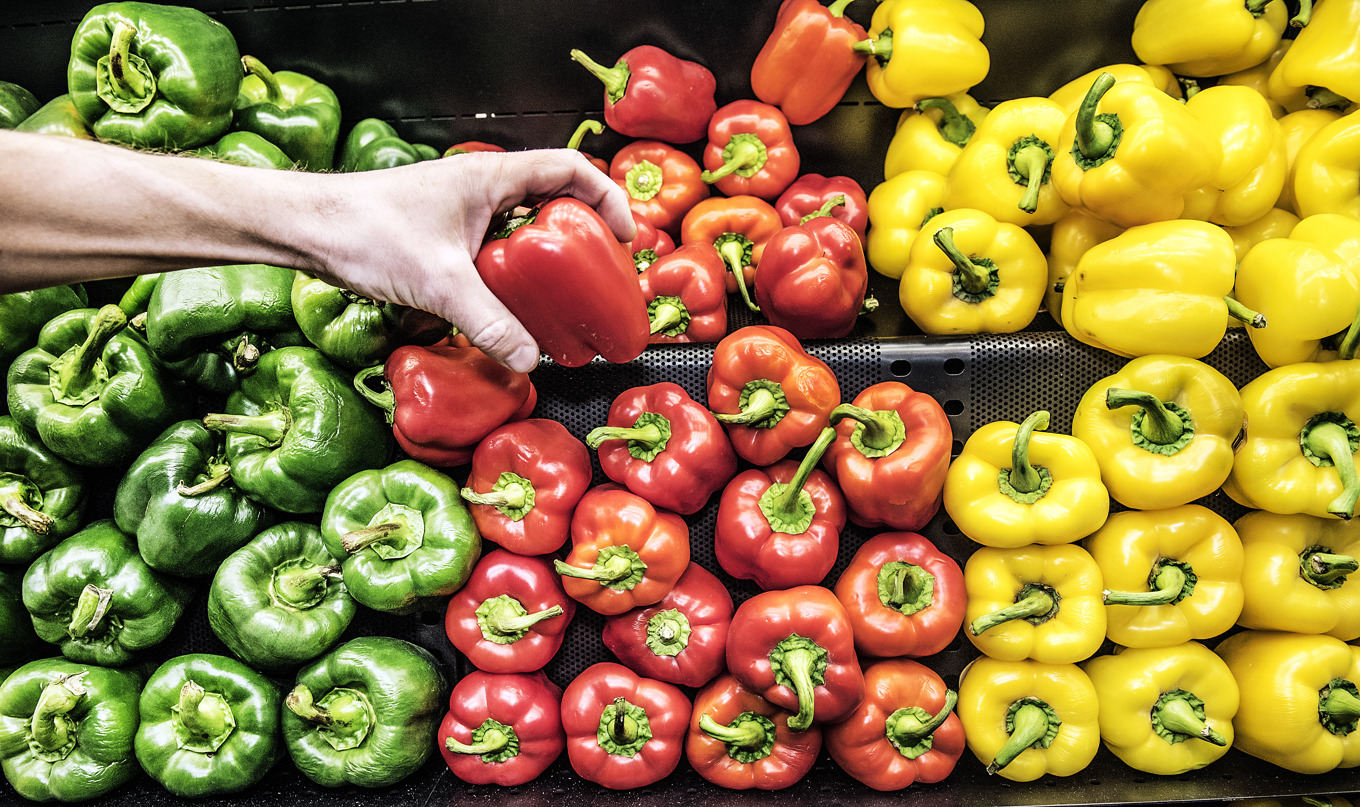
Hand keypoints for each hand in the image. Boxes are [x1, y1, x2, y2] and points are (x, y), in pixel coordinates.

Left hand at [314, 149, 636, 371]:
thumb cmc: (365, 230)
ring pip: (524, 227)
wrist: (307, 229)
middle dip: (584, 234)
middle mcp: (482, 188)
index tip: (624, 237)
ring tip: (566, 297)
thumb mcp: (438, 282)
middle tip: (601, 274)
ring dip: (549, 257)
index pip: (571, 168)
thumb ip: (488, 323)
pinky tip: (513, 307)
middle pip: (555, 199)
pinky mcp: (444, 237)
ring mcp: (463, 212)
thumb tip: (529, 361)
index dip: (607, 197)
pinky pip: (497, 249)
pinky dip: (515, 273)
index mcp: (492, 177)